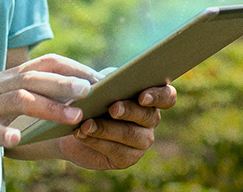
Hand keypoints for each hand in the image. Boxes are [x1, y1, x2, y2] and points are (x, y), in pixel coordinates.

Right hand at [0, 54, 98, 168]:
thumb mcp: (2, 99)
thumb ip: (29, 93)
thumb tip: (68, 92)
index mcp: (8, 78)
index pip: (45, 63)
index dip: (73, 67)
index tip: (99, 77)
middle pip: (35, 77)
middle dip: (66, 83)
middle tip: (92, 91)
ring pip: (19, 100)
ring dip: (49, 107)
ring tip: (73, 117)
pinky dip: (3, 134)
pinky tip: (17, 140)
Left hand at [58, 84, 176, 169]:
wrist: (74, 123)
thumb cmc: (92, 98)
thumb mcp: (100, 86)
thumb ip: (110, 83)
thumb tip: (108, 83)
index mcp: (151, 97)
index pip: (167, 97)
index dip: (158, 97)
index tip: (142, 97)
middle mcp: (151, 119)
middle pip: (148, 115)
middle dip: (128, 111)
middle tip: (112, 108)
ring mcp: (142, 141)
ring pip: (130, 134)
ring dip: (106, 128)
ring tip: (86, 124)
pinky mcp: (127, 158)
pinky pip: (116, 151)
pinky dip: (97, 141)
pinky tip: (82, 134)